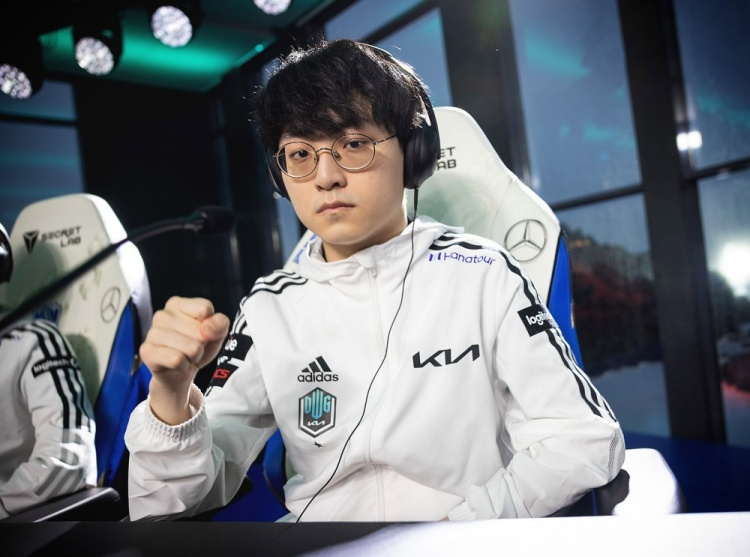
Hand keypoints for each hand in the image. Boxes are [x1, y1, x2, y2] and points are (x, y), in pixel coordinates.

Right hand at [140, 296, 229, 423]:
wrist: (181, 372)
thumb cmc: (197, 346)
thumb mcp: (217, 332)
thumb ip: (220, 323)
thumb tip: (206, 329)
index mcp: (176, 304)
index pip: (205, 308)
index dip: (210, 326)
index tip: (202, 332)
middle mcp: (161, 315)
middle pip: (200, 331)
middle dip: (202, 344)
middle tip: (192, 348)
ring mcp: (152, 333)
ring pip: (192, 347)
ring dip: (194, 356)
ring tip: (185, 355)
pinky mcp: (147, 352)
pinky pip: (177, 360)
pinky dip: (183, 365)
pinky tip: (176, 364)